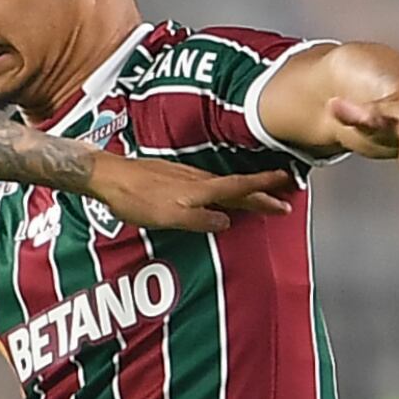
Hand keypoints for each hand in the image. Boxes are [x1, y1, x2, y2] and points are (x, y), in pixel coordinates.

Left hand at [83, 152, 293, 233]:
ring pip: (226, 185)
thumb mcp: (169, 216)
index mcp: (200, 189)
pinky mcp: (176, 177)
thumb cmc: (135, 197)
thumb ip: (199, 219)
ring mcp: (187, 177)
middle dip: (264, 192)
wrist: (110, 177)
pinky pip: (211, 184)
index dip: (264, 189)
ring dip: (247, 191)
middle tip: (287, 197)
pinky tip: (223, 194)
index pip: (241, 188)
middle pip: (238, 187)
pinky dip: (226, 189)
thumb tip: (226, 221)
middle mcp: (198, 180)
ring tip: (263, 196)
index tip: (288, 187)